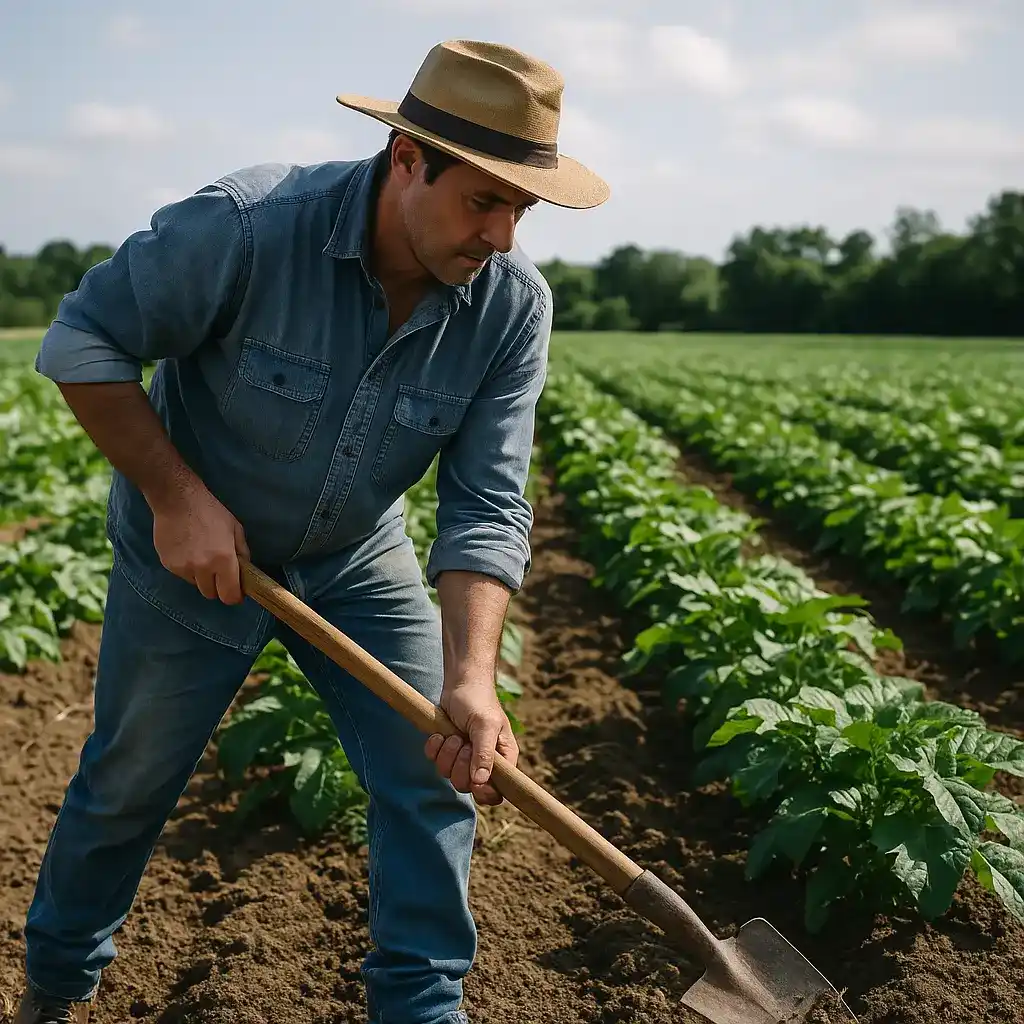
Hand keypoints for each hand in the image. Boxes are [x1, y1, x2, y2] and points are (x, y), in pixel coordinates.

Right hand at [149, 479, 250, 604]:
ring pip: (196, 585)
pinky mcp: (168, 565)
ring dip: (201, 577)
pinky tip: (187, 550)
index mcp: (224, 560)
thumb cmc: (210, 511)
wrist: (177, 500)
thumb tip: (245, 570)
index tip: (235, 590)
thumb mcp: (235, 528)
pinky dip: (187, 568)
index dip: (234, 596)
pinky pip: (182, 575)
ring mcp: (183, 568)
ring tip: (201, 555)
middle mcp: (203, 568)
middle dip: (217, 586)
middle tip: (218, 571)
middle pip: (211, 594)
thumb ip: (242, 552)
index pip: (229, 596)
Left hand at [425, 680, 518, 805]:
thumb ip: (484, 754)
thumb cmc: (479, 700)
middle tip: (464, 743)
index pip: (497, 793)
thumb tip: (480, 783)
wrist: (460, 682)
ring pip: (448, 774)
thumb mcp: (485, 725)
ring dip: (447, 753)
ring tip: (454, 734)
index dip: (485, 793)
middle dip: (461, 765)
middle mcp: (484, 762)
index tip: (475, 782)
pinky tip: (441, 733)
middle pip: (468, 786)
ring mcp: (464, 757)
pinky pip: (434, 761)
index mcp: (502, 759)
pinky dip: (435, 747)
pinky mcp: (446, 750)